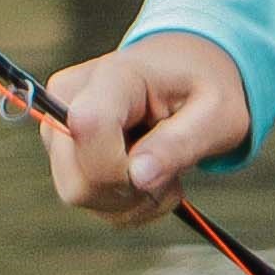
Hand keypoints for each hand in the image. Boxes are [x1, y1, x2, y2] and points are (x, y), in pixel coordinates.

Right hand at [38, 32, 251, 228]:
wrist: (184, 71)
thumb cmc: (203, 88)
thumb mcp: (217, 113)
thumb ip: (180, 143)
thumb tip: (138, 177)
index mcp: (111, 77)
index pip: (89, 127)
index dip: (122, 169)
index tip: (162, 171)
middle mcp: (68, 99)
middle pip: (77, 179)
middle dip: (130, 193)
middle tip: (170, 173)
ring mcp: (58, 126)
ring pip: (78, 194)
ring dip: (131, 200)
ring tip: (161, 170)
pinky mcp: (61, 150)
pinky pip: (86, 199)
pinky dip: (123, 203)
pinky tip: (145, 177)